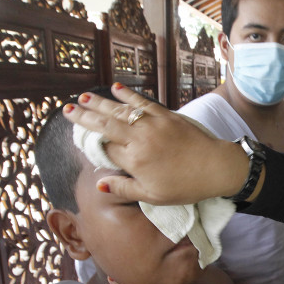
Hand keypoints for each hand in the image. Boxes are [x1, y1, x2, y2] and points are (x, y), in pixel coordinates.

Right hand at [62, 84, 250, 205]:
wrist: (216, 167)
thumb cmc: (185, 186)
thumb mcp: (153, 196)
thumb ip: (124, 189)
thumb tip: (99, 184)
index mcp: (134, 160)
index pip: (104, 148)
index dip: (90, 142)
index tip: (79, 137)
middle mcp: (139, 139)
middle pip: (105, 125)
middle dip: (84, 116)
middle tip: (67, 109)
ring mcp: (152, 124)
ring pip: (120, 110)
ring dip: (100, 102)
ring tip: (83, 97)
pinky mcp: (166, 115)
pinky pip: (143, 102)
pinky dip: (128, 94)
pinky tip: (116, 87)